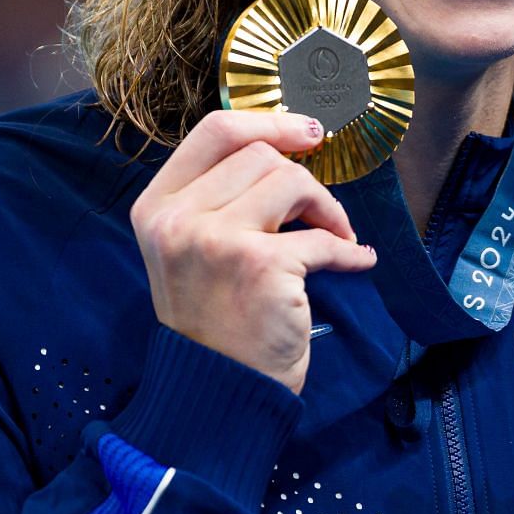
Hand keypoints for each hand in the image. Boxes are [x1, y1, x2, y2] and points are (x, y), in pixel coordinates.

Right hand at [130, 110, 375, 392]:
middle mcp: (178, 219)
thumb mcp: (191, 250)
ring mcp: (215, 240)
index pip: (214, 131)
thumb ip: (218, 198)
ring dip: (327, 209)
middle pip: (260, 155)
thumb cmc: (214, 320)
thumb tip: (283, 143)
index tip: (308, 132)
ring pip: (291, 181)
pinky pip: (323, 238)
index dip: (268, 121)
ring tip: (335, 239)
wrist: (219, 392)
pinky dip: (350, 250)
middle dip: (303, 182)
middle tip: (321, 218)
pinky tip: (357, 261)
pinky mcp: (259, 265)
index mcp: (156, 207)